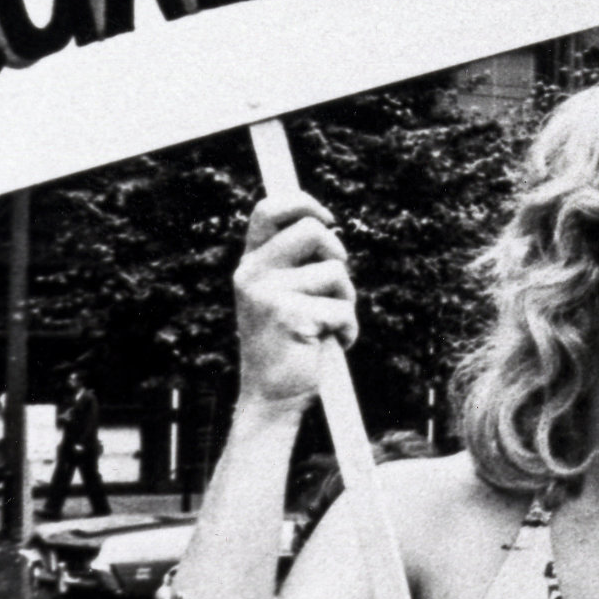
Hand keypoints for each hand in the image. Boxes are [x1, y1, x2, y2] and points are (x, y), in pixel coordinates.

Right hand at [232, 191, 355, 408]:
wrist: (272, 396)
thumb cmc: (288, 344)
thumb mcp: (284, 295)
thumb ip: (295, 262)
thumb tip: (323, 224)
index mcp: (251, 265)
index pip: (268, 209)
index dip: (303, 202)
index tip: (326, 218)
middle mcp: (252, 274)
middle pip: (312, 230)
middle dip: (337, 254)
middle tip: (335, 285)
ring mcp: (268, 294)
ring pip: (335, 272)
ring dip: (345, 300)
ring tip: (327, 325)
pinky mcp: (290, 316)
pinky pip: (343, 309)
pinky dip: (348, 330)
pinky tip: (330, 344)